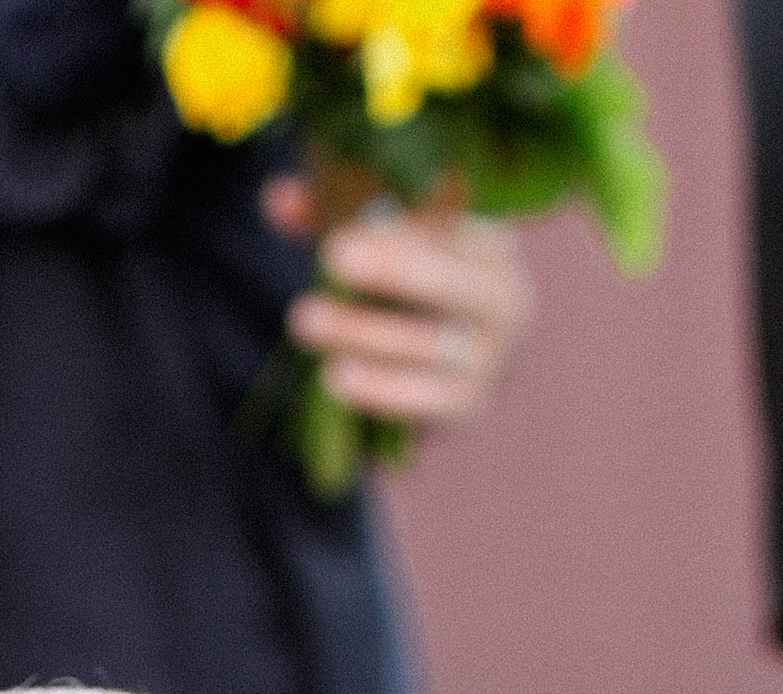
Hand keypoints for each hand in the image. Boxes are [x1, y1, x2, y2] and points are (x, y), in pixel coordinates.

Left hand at [263, 174, 532, 430]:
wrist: (448, 367)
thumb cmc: (409, 288)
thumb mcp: (378, 243)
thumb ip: (335, 216)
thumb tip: (277, 200)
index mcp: (492, 244)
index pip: (455, 225)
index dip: (406, 220)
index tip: (358, 212)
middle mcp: (505, 299)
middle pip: (450, 283)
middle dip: (392, 269)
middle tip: (333, 257)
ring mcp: (492, 358)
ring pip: (428, 344)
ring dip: (363, 331)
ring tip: (306, 320)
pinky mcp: (467, 405)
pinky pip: (425, 400)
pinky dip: (380, 389)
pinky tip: (335, 377)